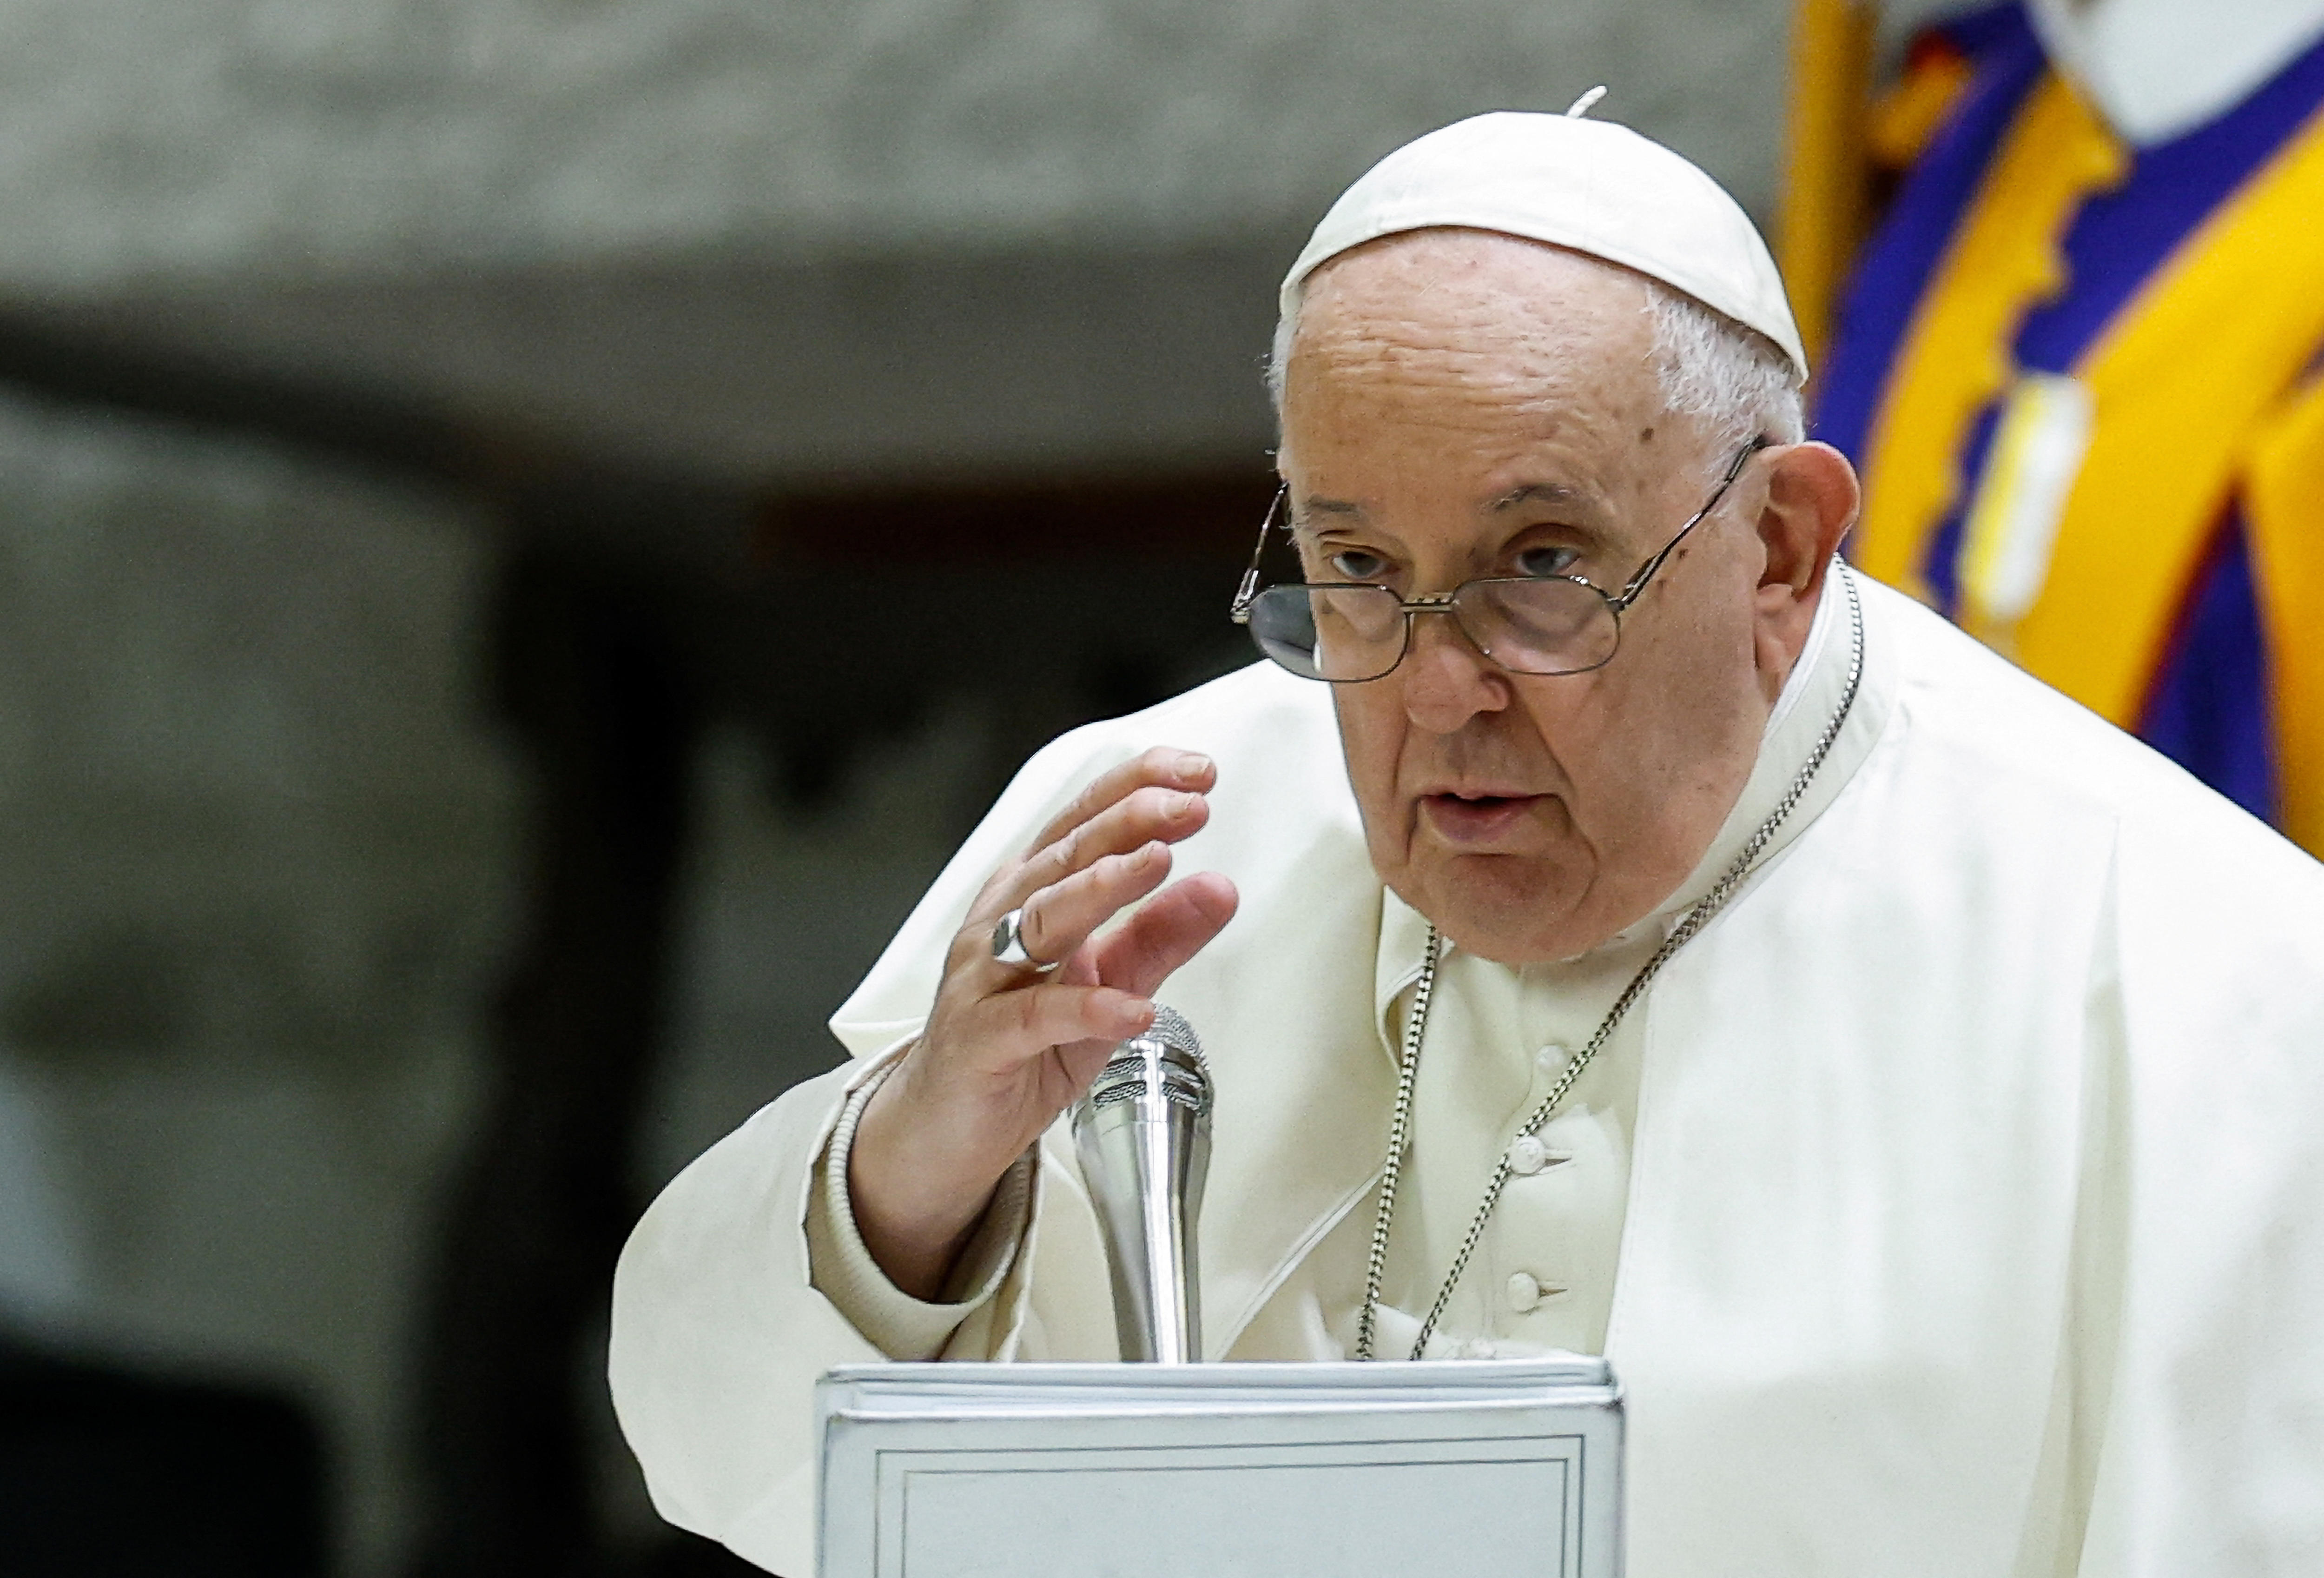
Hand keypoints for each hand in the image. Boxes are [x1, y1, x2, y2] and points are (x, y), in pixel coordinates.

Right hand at [849, 747, 1238, 1298]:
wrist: (944, 1128)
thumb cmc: (1024, 1047)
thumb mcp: (1108, 984)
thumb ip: (1160, 937)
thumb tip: (1223, 889)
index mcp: (1029, 896)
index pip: (1082, 823)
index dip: (1135, 789)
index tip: (1197, 772)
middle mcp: (999, 924)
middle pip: (1063, 858)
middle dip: (1129, 823)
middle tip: (1190, 805)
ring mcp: (983, 981)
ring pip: (1041, 921)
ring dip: (1102, 888)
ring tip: (1160, 863)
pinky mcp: (980, 1042)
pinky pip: (1033, 1018)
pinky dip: (1085, 1009)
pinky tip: (1132, 1007)